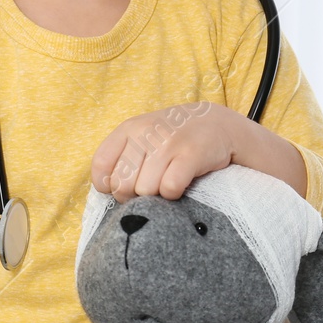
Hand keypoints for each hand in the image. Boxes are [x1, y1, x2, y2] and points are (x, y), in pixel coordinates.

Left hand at [91, 101, 307, 201]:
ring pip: (145, 190)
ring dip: (158, 196)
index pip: (101, 170)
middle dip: (136, 195)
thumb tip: (102, 190)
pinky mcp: (191, 154)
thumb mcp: (144, 140)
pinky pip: (169, 190)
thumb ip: (120, 160)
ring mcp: (169, 142)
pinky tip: (184, 185)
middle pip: (123, 186)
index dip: (111, 187)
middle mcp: (146, 132)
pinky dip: (175, 195)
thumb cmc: (176, 142)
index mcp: (129, 129)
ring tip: (171, 182)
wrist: (221, 127)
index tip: (128, 187)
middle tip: (155, 186)